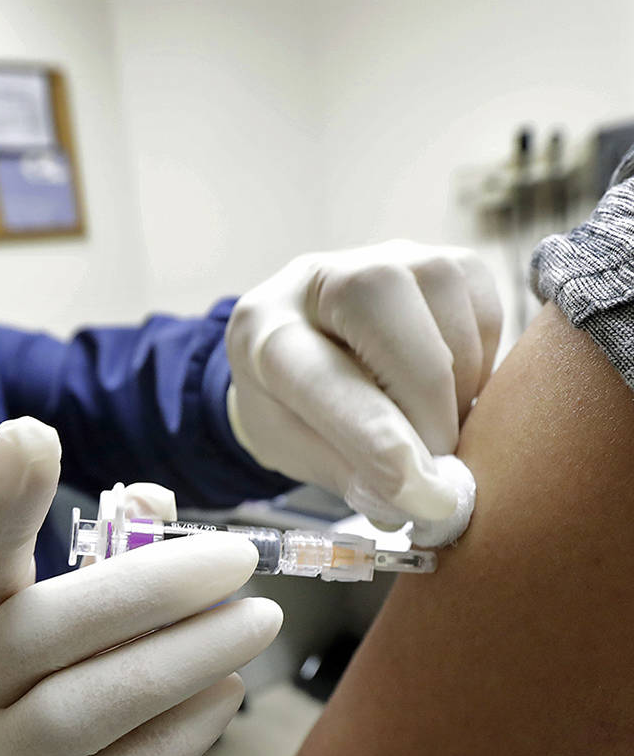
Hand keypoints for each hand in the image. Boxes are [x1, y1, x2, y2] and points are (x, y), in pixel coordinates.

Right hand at [0, 417, 281, 755]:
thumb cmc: (57, 693)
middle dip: (144, 591)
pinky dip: (180, 733)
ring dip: (178, 661)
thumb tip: (151, 501)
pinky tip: (226, 693)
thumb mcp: (63, 628)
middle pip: (36, 635)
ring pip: (75, 712)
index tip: (31, 432)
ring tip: (256, 624)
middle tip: (237, 559)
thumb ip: (105, 560)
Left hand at [225, 240, 500, 526]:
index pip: (319, 378)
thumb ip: (351, 473)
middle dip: (426, 409)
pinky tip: (449, 392)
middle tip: (434, 467)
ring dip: (458, 397)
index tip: (421, 494)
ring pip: (451, 323)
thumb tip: (423, 499)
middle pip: (390, 325)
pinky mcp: (448, 260)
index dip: (374, 438)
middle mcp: (323, 279)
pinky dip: (480, 372)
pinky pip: (489, 318)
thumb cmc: (292, 403)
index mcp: (265, 332)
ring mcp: (390, 257)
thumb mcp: (295, 447)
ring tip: (432, 430)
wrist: (304, 340)